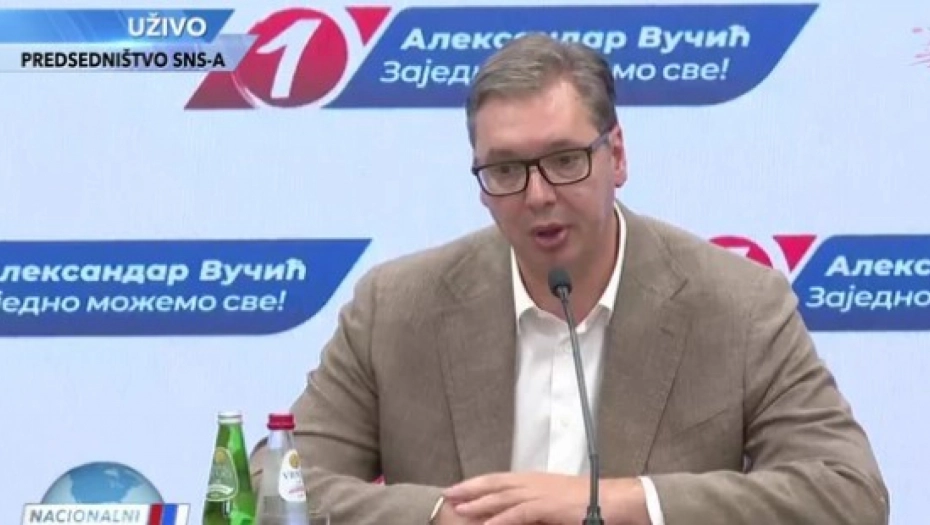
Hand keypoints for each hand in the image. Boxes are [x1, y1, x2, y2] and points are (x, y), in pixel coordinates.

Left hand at [443, 472, 648, 524]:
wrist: (610, 499)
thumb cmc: (585, 501)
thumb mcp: (554, 501)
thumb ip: (534, 505)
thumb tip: (518, 512)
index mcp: (534, 479)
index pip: (499, 479)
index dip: (477, 482)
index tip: (458, 487)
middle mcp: (532, 482)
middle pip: (494, 483)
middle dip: (470, 488)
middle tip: (448, 494)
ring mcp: (538, 493)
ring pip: (501, 497)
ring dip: (478, 504)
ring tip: (459, 509)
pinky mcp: (545, 506)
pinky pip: (517, 514)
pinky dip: (499, 520)